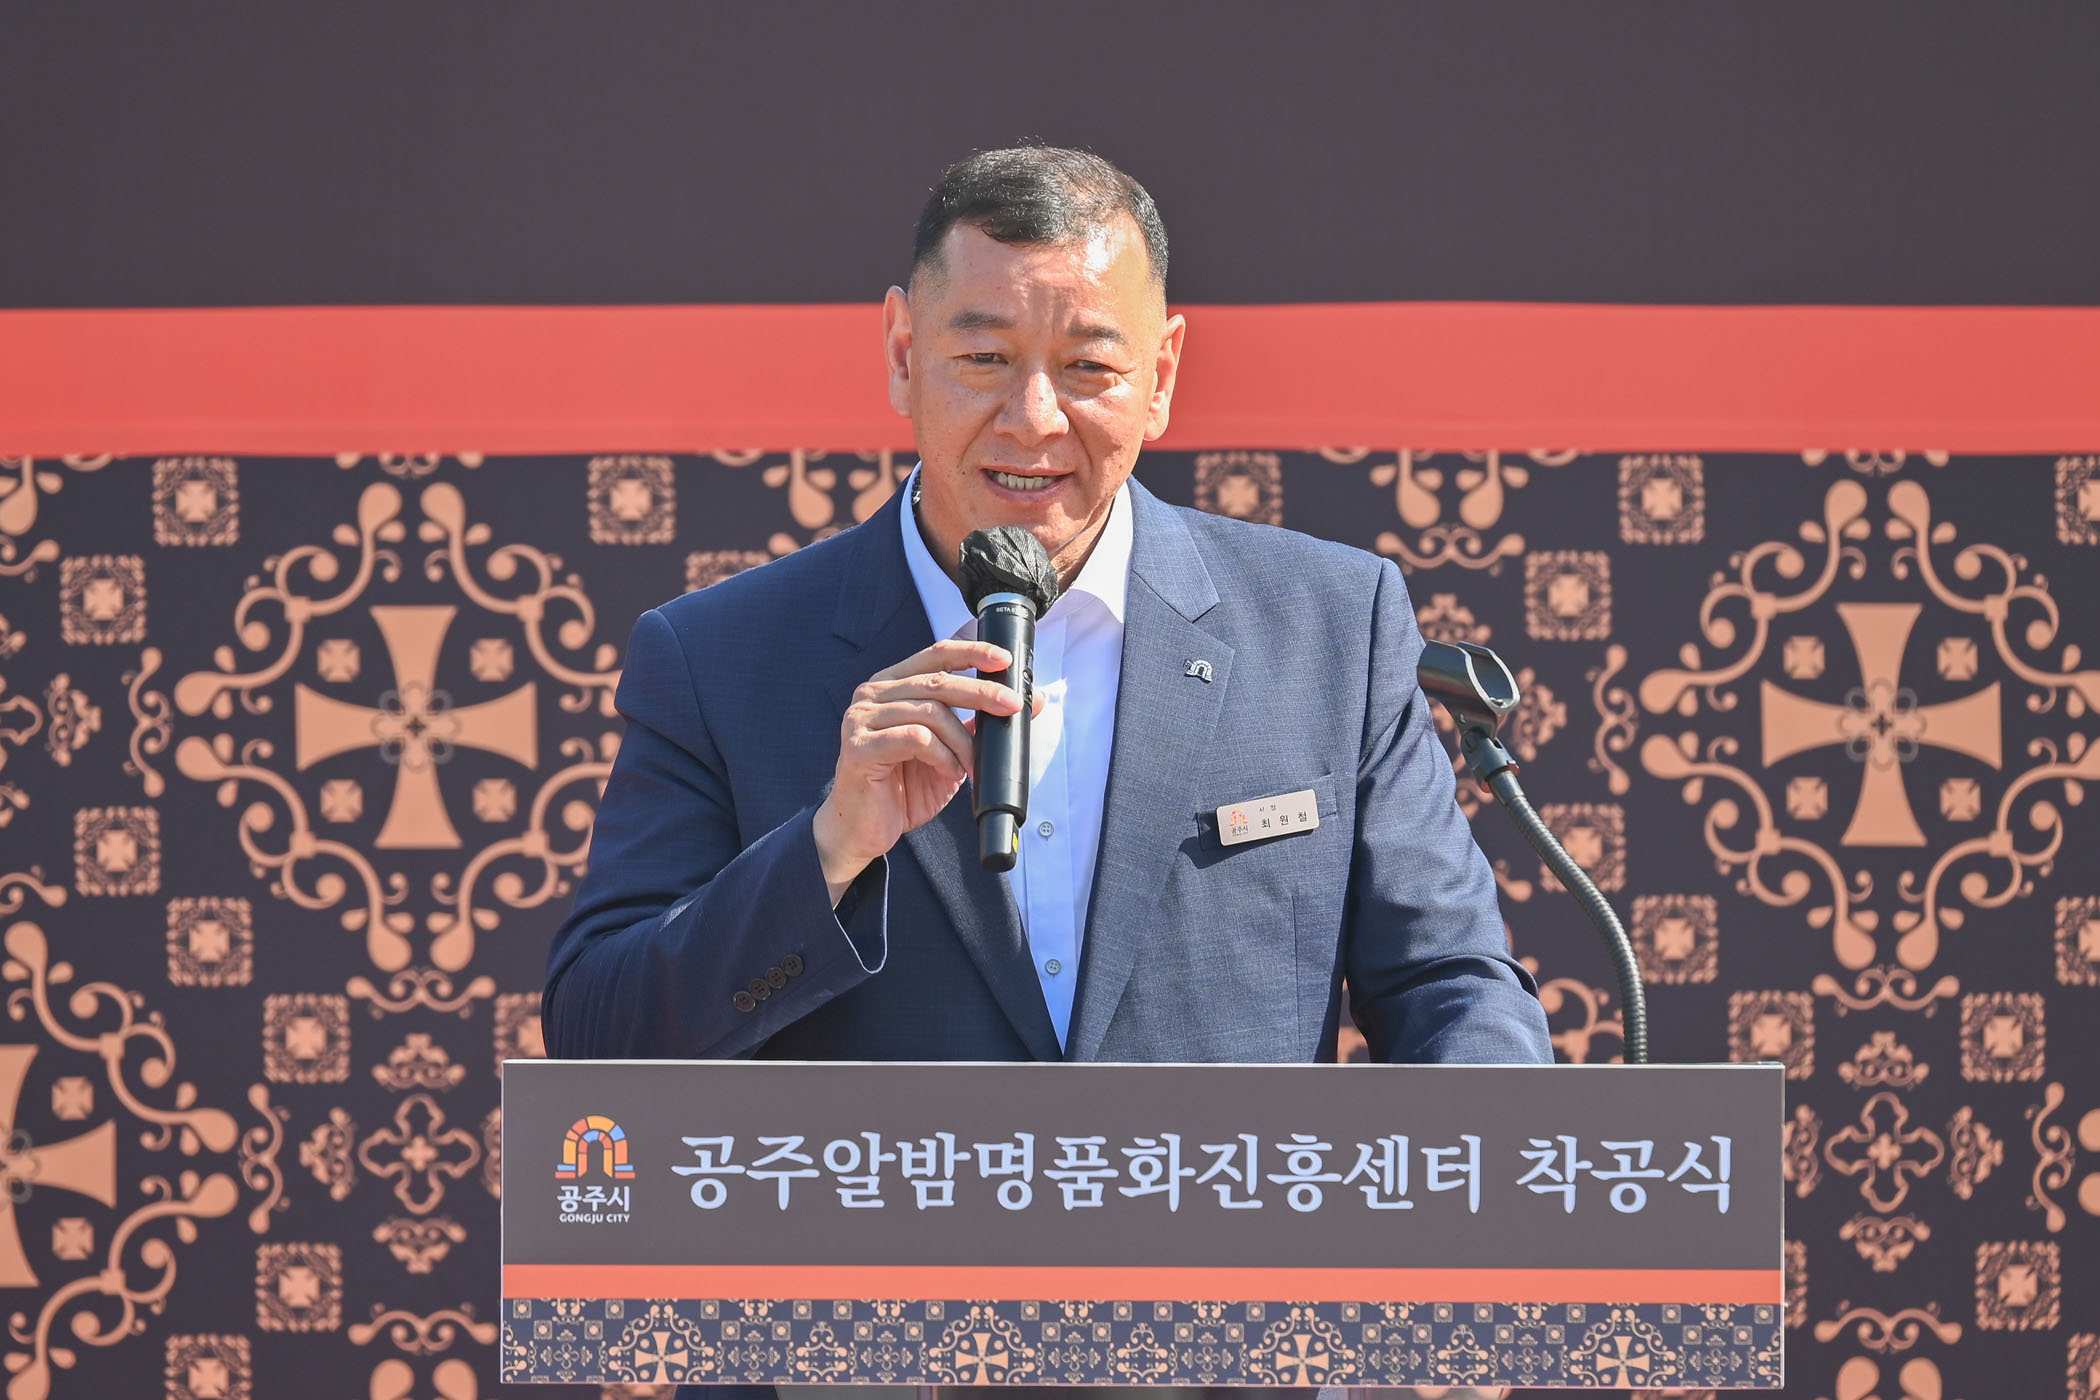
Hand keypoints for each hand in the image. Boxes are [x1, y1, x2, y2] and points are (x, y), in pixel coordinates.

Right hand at [812, 638, 1041, 904]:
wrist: (864, 829)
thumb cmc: (904, 788)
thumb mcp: (950, 751)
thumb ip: (978, 723)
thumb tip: (1031, 701)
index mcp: (893, 685)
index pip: (936, 655)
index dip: (972, 653)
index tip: (1005, 660)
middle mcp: (873, 694)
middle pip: (937, 681)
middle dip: (981, 693)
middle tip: (1012, 707)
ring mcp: (862, 719)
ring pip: (929, 712)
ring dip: (961, 740)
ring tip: (973, 764)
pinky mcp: (860, 747)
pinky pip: (915, 738)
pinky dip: (941, 755)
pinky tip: (948, 771)